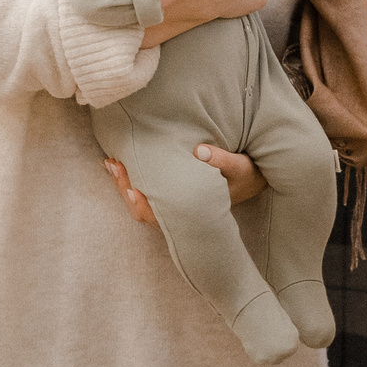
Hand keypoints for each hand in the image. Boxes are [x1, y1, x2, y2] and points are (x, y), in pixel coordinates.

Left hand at [103, 144, 263, 225]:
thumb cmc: (247, 174)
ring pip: (143, 203)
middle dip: (126, 189)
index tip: (132, 189)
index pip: (163, 215)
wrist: (255, 179)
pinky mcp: (174, 191)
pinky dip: (133, 178)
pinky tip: (120, 162)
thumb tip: (199, 151)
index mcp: (196, 209)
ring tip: (111, 163)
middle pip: (145, 210)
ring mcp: (177, 203)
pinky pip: (148, 191)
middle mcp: (183, 210)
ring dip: (125, 184)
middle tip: (114, 165)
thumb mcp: (240, 167)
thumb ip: (222, 160)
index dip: (144, 205)